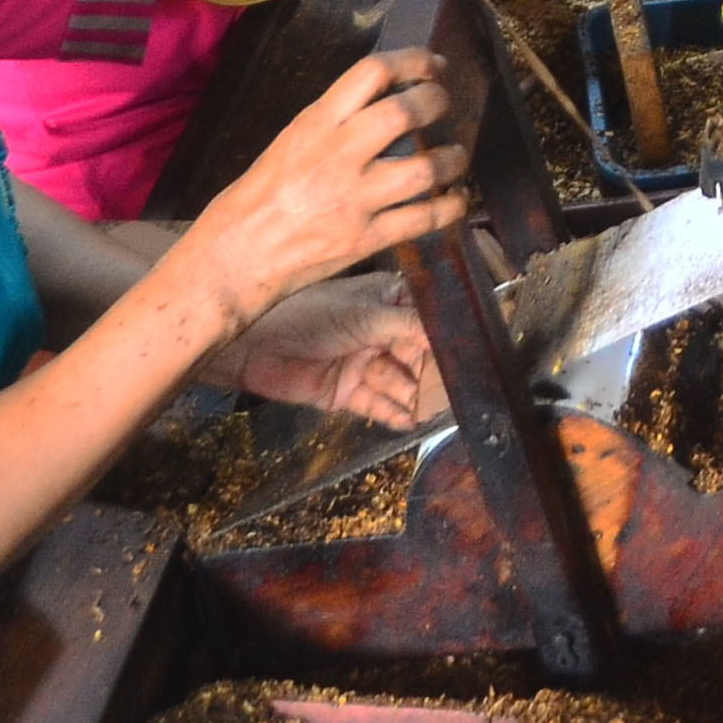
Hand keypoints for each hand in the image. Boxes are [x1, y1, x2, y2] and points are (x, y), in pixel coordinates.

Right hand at [179, 52, 470, 323]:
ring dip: (452, 158)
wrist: (235, 259)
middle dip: (437, 101)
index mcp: (315, 124)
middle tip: (443, 105)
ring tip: (454, 156)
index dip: (413, 61)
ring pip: (426, 168)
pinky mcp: (366, 239)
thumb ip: (332, 125)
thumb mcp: (288, 143)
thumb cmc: (253, 200)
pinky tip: (456, 199)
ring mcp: (356, 199)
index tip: (432, 66)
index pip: (372, 73)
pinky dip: (451, 206)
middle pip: (406, 112)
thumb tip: (378, 108)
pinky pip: (426, 218)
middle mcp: (338, 155)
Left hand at [222, 279, 444, 426]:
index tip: (471, 352)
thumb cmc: (306, 314)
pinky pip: (378, 406)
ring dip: (415, 395)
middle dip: (432, 372)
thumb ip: (405, 326)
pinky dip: (393, 414)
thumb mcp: (361, 316)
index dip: (445, 336)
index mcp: (386, 301)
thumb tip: (448, 332)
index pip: (426, 319)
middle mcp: (379, 331)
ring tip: (439, 409)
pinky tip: (410, 421)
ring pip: (399, 382)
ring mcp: (363, 363)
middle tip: (459, 388)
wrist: (251, 346)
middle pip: (416, 355)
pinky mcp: (347, 392)